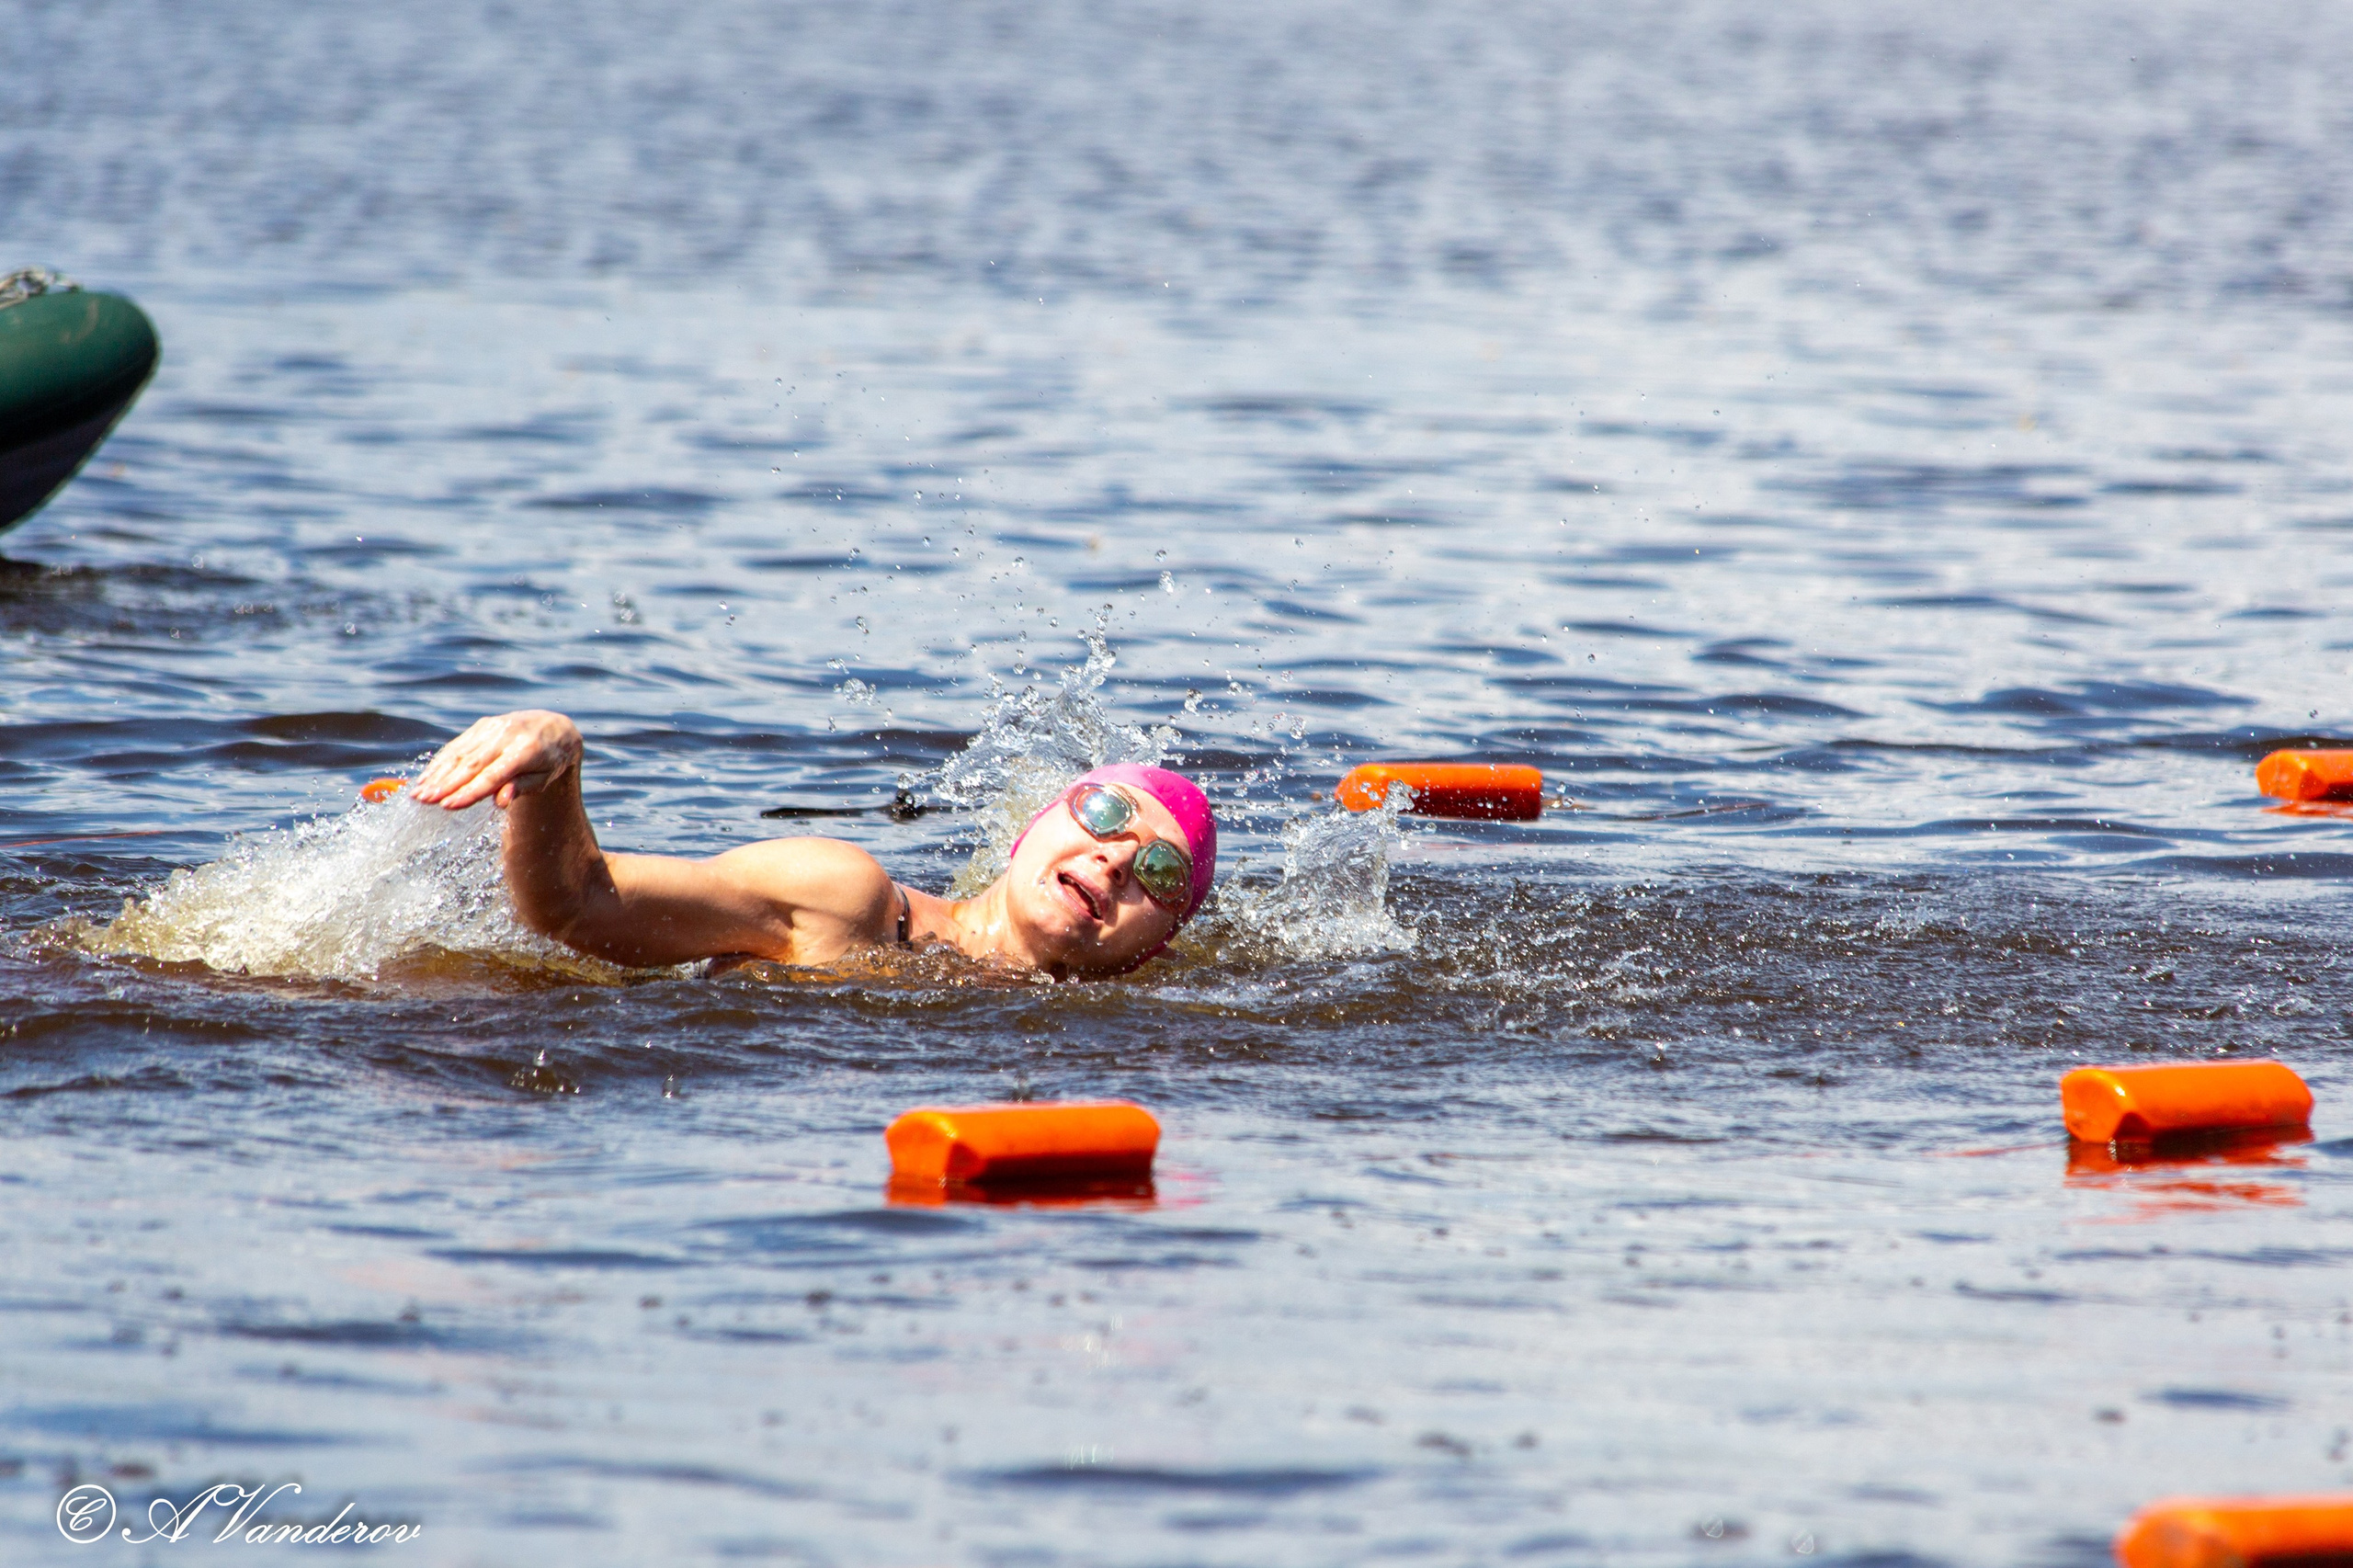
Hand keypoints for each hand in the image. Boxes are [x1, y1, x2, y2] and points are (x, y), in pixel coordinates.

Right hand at [409, 710, 583, 810]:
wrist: (553, 727)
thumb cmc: (549, 761)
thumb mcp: (544, 778)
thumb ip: (522, 788)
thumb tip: (501, 802)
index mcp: (526, 751)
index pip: (492, 775)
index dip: (468, 792)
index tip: (447, 806)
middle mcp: (506, 735)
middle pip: (471, 764)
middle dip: (445, 784)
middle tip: (423, 801)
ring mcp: (492, 727)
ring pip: (459, 754)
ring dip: (436, 775)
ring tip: (418, 794)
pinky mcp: (482, 725)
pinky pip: (458, 745)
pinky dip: (440, 763)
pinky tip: (426, 778)